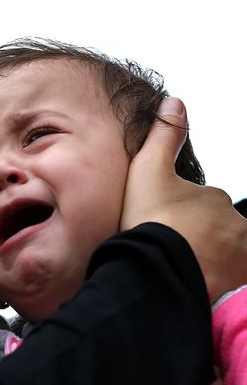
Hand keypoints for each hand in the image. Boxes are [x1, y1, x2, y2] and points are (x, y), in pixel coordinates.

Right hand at [121, 97, 246, 302]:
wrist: (153, 271)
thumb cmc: (148, 222)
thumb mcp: (147, 171)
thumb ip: (163, 137)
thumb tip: (175, 101)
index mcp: (213, 198)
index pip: (205, 204)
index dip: (183, 214)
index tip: (163, 225)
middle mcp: (234, 225)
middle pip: (218, 230)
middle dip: (201, 238)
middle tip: (173, 249)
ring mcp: (240, 256)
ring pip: (227, 254)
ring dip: (211, 259)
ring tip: (184, 269)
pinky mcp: (240, 283)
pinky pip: (236, 278)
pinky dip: (221, 279)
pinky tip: (200, 282)